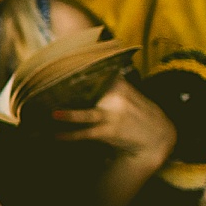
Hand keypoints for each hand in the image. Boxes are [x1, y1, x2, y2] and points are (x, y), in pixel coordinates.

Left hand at [53, 76, 176, 163]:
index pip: (96, 75)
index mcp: (120, 85)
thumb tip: (90, 71)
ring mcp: (113, 116)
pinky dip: (70, 135)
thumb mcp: (130, 94)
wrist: (158, 137)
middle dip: (67, 93)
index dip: (78, 72)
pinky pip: (86, 133)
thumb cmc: (139, 113)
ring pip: (86, 115)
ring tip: (52, 114)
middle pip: (86, 94)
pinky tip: (56, 135)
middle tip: (46, 90)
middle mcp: (116, 98)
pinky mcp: (110, 132)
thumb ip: (112, 84)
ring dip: (68, 115)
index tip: (60, 68)